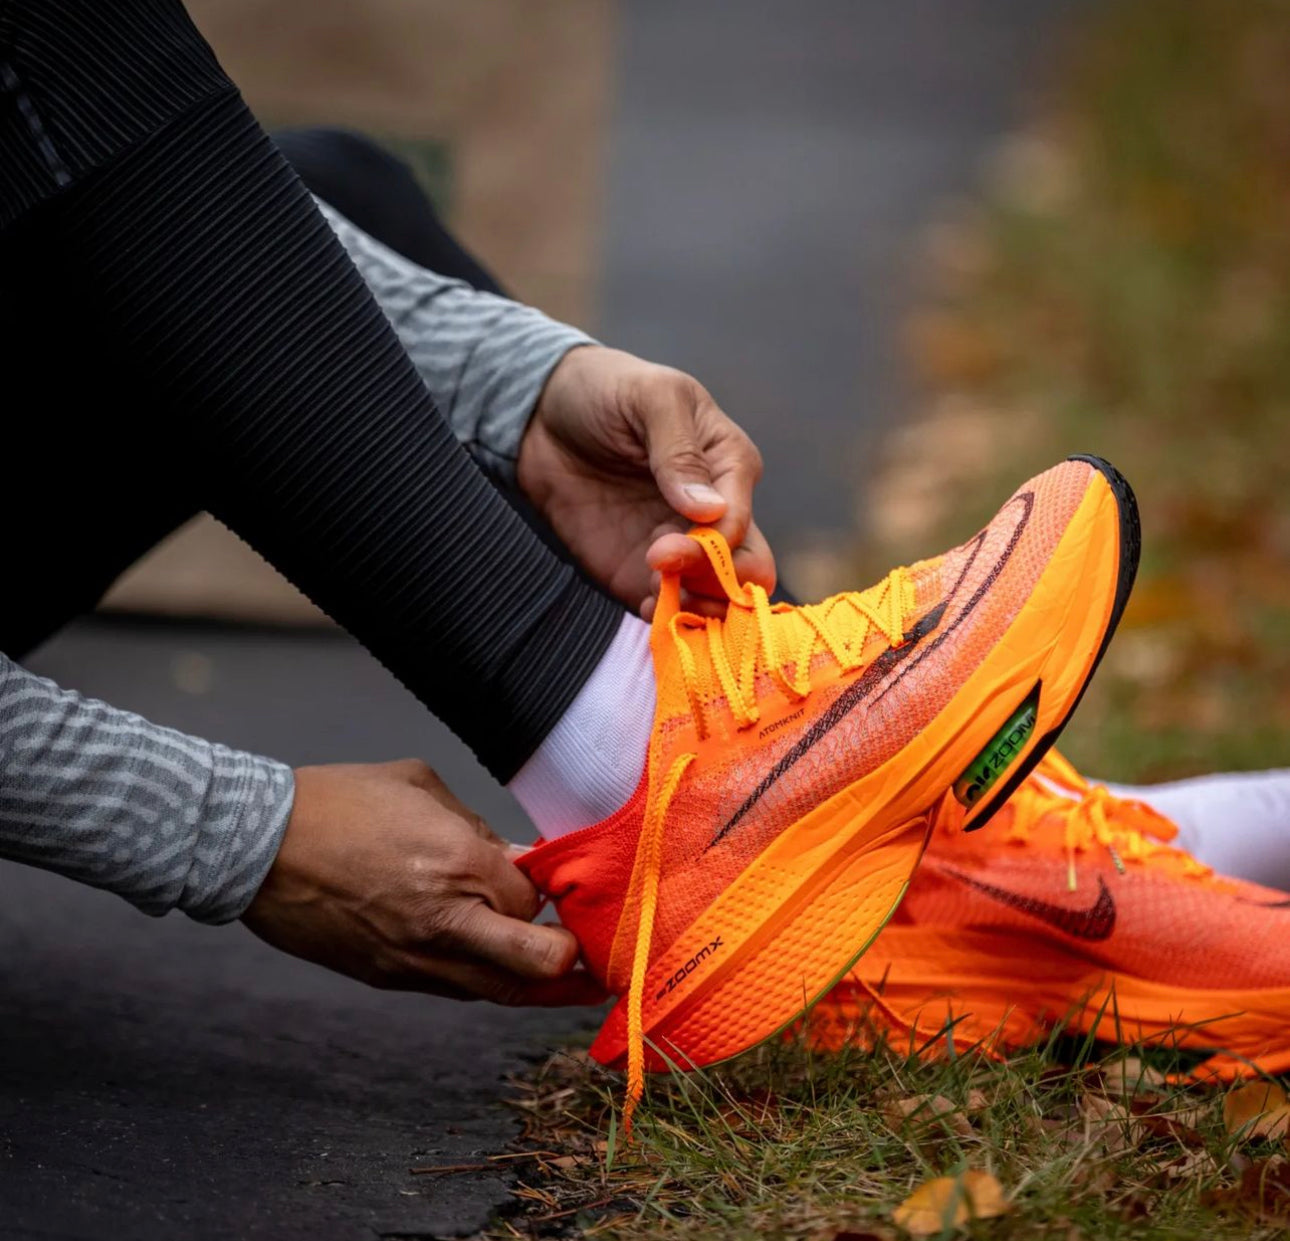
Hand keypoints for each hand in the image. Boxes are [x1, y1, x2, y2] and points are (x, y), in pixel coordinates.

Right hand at [242, 760, 605, 1006]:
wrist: (255, 846)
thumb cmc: (338, 801)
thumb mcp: (420, 786)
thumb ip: (478, 828)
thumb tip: (517, 859)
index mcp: (457, 863)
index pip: (533, 899)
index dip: (551, 893)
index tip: (559, 884)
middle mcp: (444, 921)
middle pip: (537, 965)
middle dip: (576, 967)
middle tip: (599, 963)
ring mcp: (413, 958)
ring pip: (499, 993)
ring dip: (539, 988)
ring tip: (573, 984)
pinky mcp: (387, 977)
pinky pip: (455, 989)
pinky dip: (486, 982)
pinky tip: (502, 969)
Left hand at [518, 346, 774, 615]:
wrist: (542, 414)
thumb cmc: (607, 390)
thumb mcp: (650, 398)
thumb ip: (679, 451)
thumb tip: (709, 511)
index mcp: (729, 466)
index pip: (742, 521)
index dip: (716, 543)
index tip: (666, 542)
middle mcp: (713, 514)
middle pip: (747, 569)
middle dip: (715, 579)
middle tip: (661, 563)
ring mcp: (679, 546)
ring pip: (717, 597)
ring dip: (694, 603)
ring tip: (652, 587)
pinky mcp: (640, 572)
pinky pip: (670, 608)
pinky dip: (666, 617)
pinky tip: (646, 607)